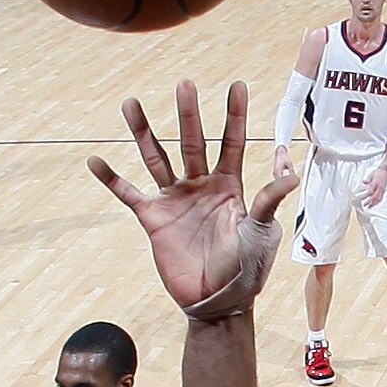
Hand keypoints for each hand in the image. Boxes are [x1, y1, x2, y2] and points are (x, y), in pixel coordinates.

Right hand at [86, 81, 298, 320]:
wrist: (217, 302)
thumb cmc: (247, 269)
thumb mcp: (261, 233)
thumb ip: (269, 200)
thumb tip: (291, 172)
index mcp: (230, 185)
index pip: (232, 142)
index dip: (235, 115)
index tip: (237, 85)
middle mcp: (201, 186)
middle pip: (192, 141)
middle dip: (188, 114)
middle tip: (185, 84)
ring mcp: (176, 200)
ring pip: (156, 158)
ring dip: (143, 132)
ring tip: (130, 103)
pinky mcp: (154, 219)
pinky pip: (129, 194)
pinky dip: (111, 179)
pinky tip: (95, 161)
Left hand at [356, 166, 386, 208]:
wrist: (386, 170)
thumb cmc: (379, 172)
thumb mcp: (371, 175)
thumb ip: (367, 180)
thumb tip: (363, 182)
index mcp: (376, 183)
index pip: (370, 192)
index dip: (365, 196)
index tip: (361, 198)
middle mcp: (379, 188)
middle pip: (374, 197)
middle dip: (369, 202)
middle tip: (365, 205)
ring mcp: (382, 189)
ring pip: (378, 199)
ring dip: (374, 203)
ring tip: (369, 206)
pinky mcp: (384, 190)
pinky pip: (381, 197)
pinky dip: (377, 202)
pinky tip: (375, 203)